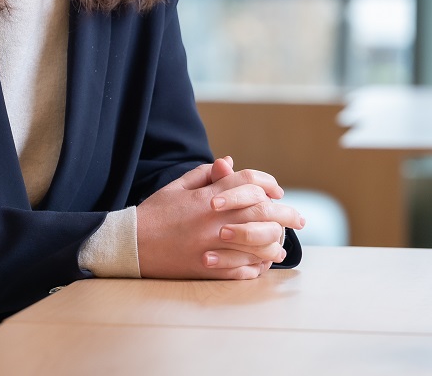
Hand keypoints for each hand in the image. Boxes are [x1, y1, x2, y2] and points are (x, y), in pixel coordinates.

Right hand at [137, 156, 303, 280]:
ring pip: (259, 243)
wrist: (131, 245)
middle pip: (262, 211)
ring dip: (276, 243)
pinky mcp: (209, 269)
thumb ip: (206, 174)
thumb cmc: (155, 213)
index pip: (249, 182)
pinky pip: (242, 269)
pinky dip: (257, 267)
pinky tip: (264, 264)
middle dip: (286, 213)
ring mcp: (213, 245)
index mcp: (207, 196)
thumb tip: (230, 163)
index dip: (269, 183)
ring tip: (283, 244)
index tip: (278, 192)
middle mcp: (214, 219)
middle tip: (300, 219)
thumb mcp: (178, 186)